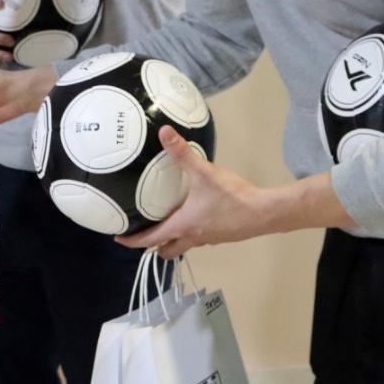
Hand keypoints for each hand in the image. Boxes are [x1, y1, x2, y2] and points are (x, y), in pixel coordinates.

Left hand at [117, 127, 354, 257]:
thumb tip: (163, 132)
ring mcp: (209, 239)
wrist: (265, 212)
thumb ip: (182, 153)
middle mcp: (193, 237)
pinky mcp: (223, 236)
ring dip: (172, 238)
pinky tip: (195, 213)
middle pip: (166, 250)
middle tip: (143, 230)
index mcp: (183, 226)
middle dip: (153, 245)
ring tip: (166, 220)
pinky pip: (199, 238)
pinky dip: (190, 231)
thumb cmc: (232, 197)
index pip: (150, 240)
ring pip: (183, 245)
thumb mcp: (204, 172)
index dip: (132, 240)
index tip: (118, 237)